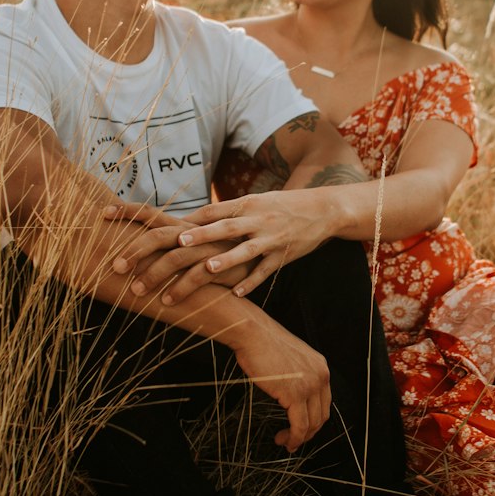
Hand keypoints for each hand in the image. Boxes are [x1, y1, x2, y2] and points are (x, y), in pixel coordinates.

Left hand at [103, 201, 216, 292]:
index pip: (150, 213)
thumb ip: (168, 241)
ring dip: (157, 275)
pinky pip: (205, 277)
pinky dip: (187, 289)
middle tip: (115, 267)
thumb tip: (135, 244)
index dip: (127, 211)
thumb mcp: (193, 241)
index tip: (103, 213)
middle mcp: (195, 234)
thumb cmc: (220, 248)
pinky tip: (171, 303)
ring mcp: (211, 249)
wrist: (269, 241)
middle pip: (160, 237)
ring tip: (140, 293)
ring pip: (179, 259)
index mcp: (183, 226)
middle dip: (135, 251)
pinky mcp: (227, 265)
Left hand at [150, 192, 334, 301]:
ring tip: (208, 269)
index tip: (170, 227)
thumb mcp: (257, 202)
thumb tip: (194, 220)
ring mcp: (272, 238)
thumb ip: (229, 212)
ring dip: (227, 259)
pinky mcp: (284, 255)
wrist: (324, 209)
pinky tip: (235, 293)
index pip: (214, 210)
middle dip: (202, 235)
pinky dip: (251, 282)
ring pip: (246, 250)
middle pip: (225, 228)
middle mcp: (258, 219)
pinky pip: (265, 271)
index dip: (193, 219)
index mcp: (247, 204)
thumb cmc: (283, 206)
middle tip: (179, 243)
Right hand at [229, 318, 330, 451]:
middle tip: (294, 438)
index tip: (302, 427)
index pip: (324, 401)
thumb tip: (290, 392)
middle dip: (309, 431)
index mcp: (320, 367)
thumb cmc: (263, 343)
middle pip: (322, 414)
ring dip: (299, 438)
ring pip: (312, 424)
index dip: (314, 418)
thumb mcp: (289, 358)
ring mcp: (309, 386)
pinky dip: (293, 438)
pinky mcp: (295, 395)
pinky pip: (300, 426)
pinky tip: (285, 440)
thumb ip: (296, 374)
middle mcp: (320, 376)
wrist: (253, 334)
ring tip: (285, 441)